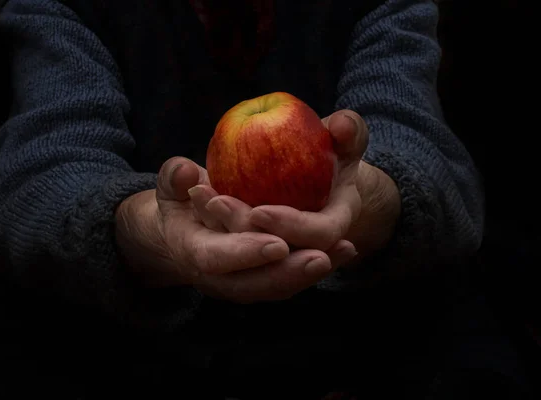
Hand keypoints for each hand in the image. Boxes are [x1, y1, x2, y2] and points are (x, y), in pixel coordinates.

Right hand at [115, 157, 343, 302]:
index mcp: (192, 251)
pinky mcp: (264, 279)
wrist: (185, 230)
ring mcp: (243, 283)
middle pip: (256, 284)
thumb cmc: (180, 202)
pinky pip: (291, 278)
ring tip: (342, 252)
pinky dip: (318, 266)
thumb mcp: (170, 185)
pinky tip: (346, 251)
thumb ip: (173, 177)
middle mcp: (219, 277)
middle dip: (289, 272)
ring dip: (310, 272)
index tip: (276, 243)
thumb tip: (186, 172)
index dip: (244, 253)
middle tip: (320, 257)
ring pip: (279, 286)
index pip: (216, 259)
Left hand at [195, 110, 399, 270]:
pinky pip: (230, 243)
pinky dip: (211, 218)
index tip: (260, 212)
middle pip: (276, 258)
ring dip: (221, 225)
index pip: (318, 237)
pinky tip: (194, 189)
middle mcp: (305, 246)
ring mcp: (276, 251)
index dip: (291, 227)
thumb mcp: (344, 138)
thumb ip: (350, 130)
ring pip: (247, 255)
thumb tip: (342, 126)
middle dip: (244, 237)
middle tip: (216, 202)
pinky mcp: (251, 245)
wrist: (312, 169)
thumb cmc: (331, 150)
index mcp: (333, 224)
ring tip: (198, 192)